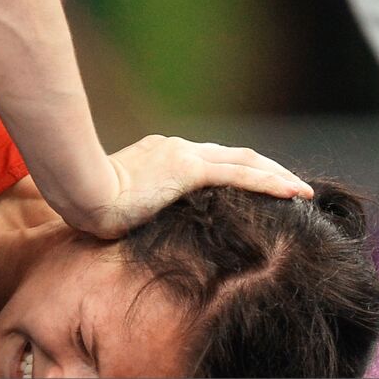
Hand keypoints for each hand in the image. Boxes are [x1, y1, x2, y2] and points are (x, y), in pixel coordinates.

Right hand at [86, 135, 313, 238]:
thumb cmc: (85, 205)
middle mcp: (175, 149)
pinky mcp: (187, 170)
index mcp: (159, 155)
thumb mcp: (115, 205)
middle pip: (233, 155)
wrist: (77, 191)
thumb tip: (136, 228)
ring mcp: (182, 156)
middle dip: (264, 169)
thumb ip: (136, 208)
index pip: (208, 160)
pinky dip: (271, 183)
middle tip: (290, 186)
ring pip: (244, 162)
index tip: (253, 184)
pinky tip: (294, 192)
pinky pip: (240, 175)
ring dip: (277, 175)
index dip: (236, 170)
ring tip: (302, 191)